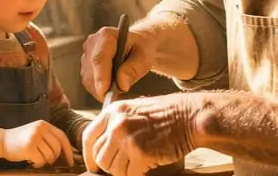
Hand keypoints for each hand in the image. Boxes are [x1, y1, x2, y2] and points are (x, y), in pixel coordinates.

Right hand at [0, 120, 74, 167]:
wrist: (1, 141)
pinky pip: (41, 161)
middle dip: (53, 158)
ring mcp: (34, 137)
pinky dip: (37, 164)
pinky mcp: (29, 147)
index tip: (71, 161)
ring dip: (44, 161)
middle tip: (45, 160)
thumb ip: (48, 138)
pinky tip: (30, 160)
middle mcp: (40, 128)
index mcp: (44, 124)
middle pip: (57, 148)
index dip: (68, 150)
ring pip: (50, 155)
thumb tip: (66, 153)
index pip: (62, 137)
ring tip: (35, 157)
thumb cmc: (20, 140)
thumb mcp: (36, 133)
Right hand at [81, 25, 156, 100]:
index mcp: (106, 36)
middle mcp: (92, 43)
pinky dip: (99, 90)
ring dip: (101, 90)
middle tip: (119, 95)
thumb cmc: (140, 49)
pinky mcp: (85, 66)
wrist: (136, 45)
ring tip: (118, 87)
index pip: (99, 58)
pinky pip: (88, 83)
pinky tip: (111, 87)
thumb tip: (122, 84)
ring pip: (88, 80)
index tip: (105, 90)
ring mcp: (86, 55)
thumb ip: (133, 69)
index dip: (100, 75)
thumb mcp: (144, 57)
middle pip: (91, 71)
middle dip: (103, 87)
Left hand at [82, 94, 200, 175]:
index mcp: (113, 111)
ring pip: (113, 168)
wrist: (190, 116)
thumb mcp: (135, 109)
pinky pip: (129, 175)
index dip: (89, 155)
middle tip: (123, 166)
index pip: (88, 137)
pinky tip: (145, 169)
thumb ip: (118, 122)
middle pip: (100, 156)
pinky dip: (135, 175)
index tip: (93, 165)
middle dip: (109, 165)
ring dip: (124, 171)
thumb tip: (105, 144)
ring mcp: (128, 139)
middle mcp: (117, 124)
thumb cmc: (167, 113)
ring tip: (136, 166)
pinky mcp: (141, 155)